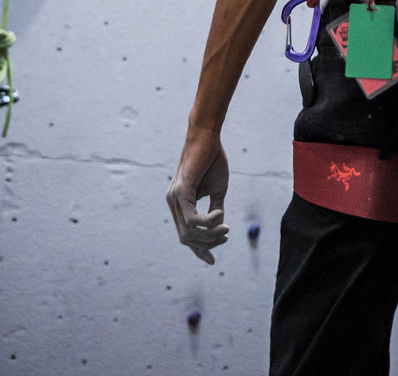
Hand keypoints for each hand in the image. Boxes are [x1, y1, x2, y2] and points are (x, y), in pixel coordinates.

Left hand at [167, 127, 230, 264]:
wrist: (208, 137)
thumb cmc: (212, 160)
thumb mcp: (217, 191)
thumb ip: (215, 210)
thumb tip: (219, 229)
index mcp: (178, 204)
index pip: (186, 235)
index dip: (199, 250)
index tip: (213, 261)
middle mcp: (172, 203)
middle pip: (186, 239)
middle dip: (207, 244)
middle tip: (226, 237)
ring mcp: (174, 198)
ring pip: (189, 232)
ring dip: (209, 236)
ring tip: (225, 228)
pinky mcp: (181, 191)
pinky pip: (192, 219)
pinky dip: (208, 222)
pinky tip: (219, 215)